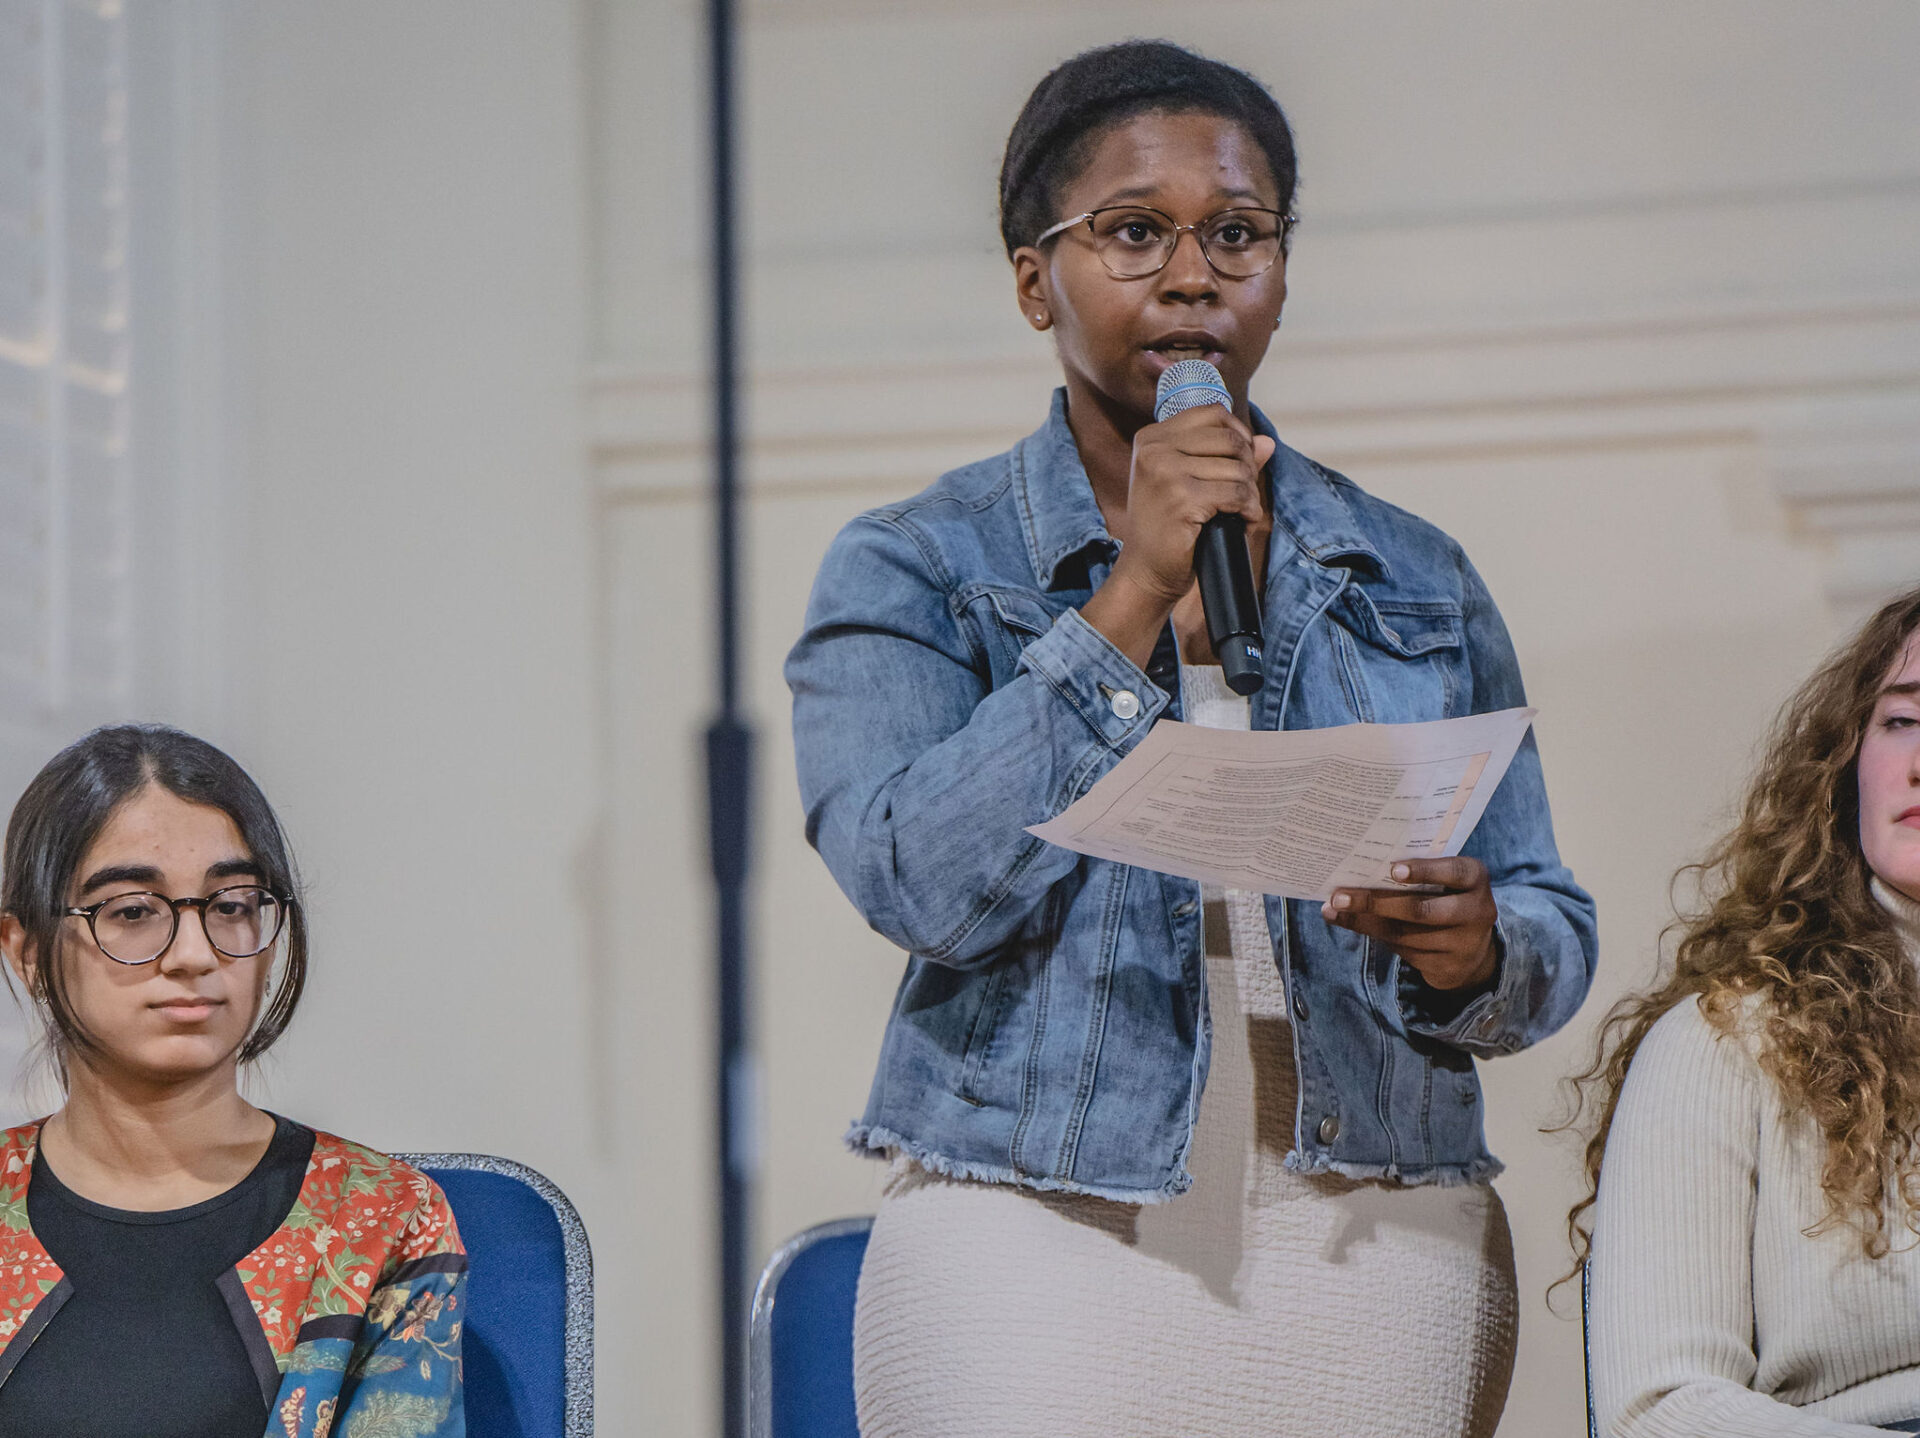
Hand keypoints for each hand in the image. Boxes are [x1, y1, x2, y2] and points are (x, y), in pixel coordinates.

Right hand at [1111, 405, 1274, 607]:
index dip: (1238, 433)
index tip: (1241, 460)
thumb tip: (1267, 442)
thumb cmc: (1167, 527)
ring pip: (1237, 467)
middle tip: (1243, 492)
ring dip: (1249, 492)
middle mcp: (1154, 449)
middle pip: (1229, 438)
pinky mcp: (1181, 499)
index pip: (1212, 413)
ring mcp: (1165, 472)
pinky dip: (1248, 509)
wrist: (1146, 571)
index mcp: (1151, 438)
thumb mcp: (1188, 482)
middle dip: (1247, 465)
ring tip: (1241, 510)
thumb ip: (1225, 457)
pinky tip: (1242, 521)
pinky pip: (1237, 493)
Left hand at [1320, 857, 1498, 991]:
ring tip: (1334, 908)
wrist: (1472, 949)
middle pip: (1420, 910)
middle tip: (1340, 896)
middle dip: (1376, 903)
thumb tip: (1361, 863)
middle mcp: (1475, 912)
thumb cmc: (1448, 898)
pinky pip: (1401, 951)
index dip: (1425, 871)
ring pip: (1404, 934)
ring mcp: (1462, 944)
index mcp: (1475, 879)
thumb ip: (1419, 872)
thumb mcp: (1446, 880)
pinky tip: (1349, 922)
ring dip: (1364, 921)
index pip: (1454, 872)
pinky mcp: (1445, 967)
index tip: (1392, 869)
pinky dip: (1371, 935)